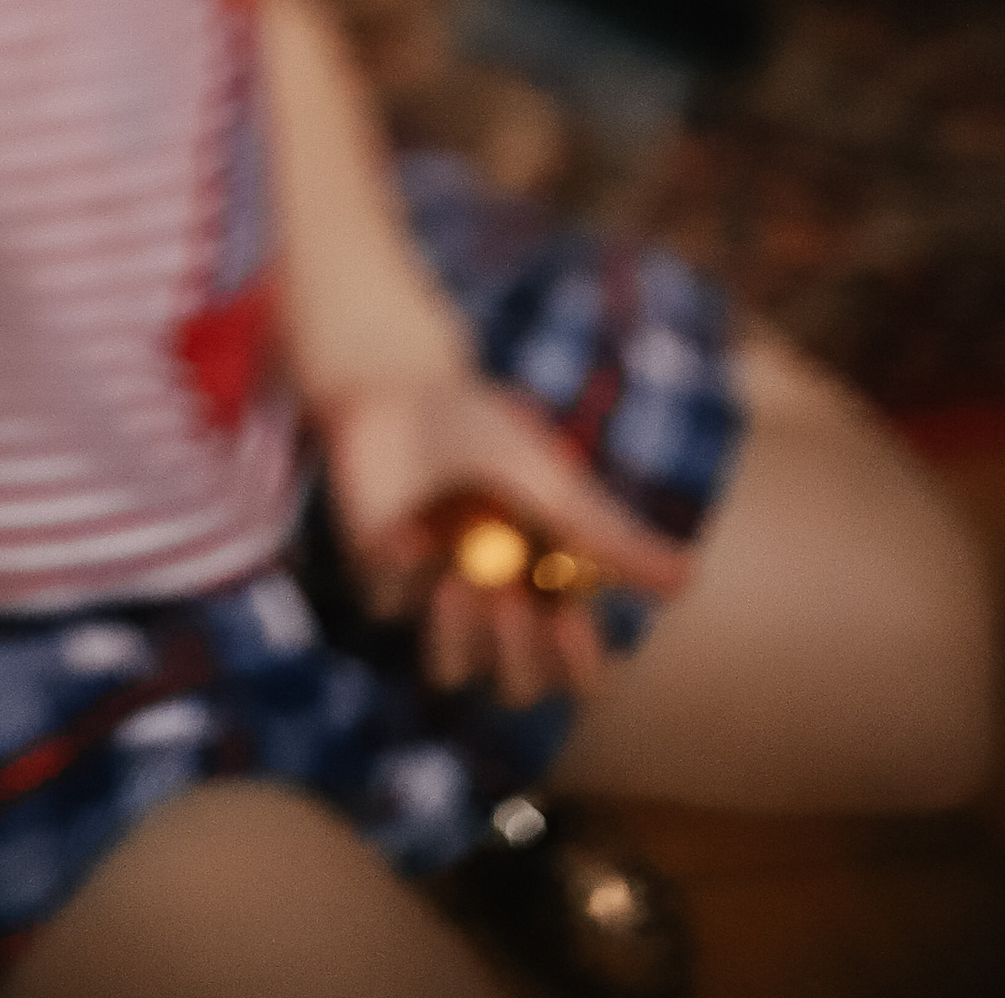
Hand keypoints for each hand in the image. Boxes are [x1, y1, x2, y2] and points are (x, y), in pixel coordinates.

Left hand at [316, 371, 690, 707]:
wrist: (403, 385)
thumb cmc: (486, 432)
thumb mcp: (554, 484)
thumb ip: (611, 536)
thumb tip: (690, 578)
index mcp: (544, 591)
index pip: (573, 668)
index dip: (580, 666)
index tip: (577, 624)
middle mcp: (493, 606)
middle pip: (517, 686)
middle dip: (521, 658)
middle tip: (515, 603)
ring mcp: (433, 597)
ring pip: (450, 668)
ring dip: (461, 637)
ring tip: (463, 579)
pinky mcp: (379, 576)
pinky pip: (389, 605)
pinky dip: (402, 575)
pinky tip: (409, 533)